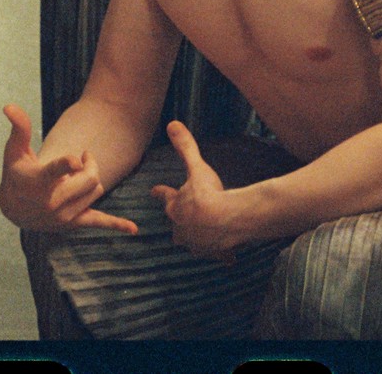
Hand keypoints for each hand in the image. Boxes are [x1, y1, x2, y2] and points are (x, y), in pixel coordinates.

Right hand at [0, 104, 136, 233]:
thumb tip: (9, 105)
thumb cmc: (16, 173)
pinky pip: (98, 222)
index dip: (68, 165)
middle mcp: (52, 202)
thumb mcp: (14, 151)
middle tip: (84, 157)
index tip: (76, 160)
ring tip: (79, 174)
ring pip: (96, 191)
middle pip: (89, 179)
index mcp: (39, 181)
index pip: (56, 172)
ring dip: (92, 180)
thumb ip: (19, 128)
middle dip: (91, 164)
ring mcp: (64, 215)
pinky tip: (133, 228)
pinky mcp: (74, 224)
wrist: (14, 209)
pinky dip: (116, 224)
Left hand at [151, 121, 241, 259]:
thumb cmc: (209, 193)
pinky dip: (222, 254)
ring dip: (197, 238)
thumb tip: (172, 124)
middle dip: (180, 222)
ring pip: (193, 242)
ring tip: (203, 235)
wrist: (227, 219)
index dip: (160, 192)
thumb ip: (185, 147)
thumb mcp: (196, 167)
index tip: (153, 191)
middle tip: (185, 217)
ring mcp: (197, 243)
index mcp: (175, 208)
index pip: (165, 197)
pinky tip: (228, 257)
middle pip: (176, 226)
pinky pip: (218, 255)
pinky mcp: (214, 252)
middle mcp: (181, 228)